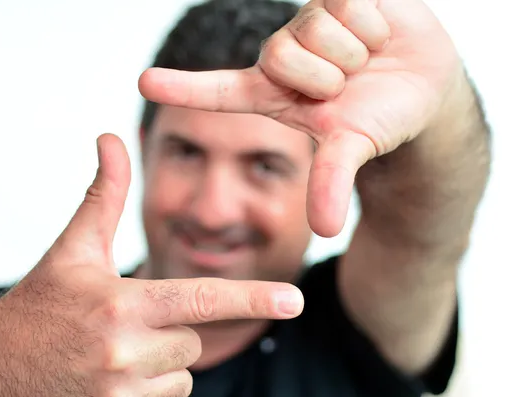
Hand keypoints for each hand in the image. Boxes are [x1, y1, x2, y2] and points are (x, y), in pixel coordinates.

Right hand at [0, 134, 303, 396]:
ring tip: (111, 352)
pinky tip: (111, 377)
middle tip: (125, 323)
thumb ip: (102, 195)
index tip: (295, 301)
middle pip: (194, 338)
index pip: (201, 299)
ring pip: (183, 372)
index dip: (251, 298)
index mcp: (121, 304)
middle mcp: (125, 351)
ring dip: (161, 360)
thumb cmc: (38, 305)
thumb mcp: (72, 251)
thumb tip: (110, 138)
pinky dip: (150, 387)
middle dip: (173, 328)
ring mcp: (121, 392)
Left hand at [138, 0, 461, 236]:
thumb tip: (326, 230)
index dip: (183, 88)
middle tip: (346, 85)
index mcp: (271, 93)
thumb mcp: (349, 149)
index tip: (145, 84)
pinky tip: (378, 35)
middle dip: (326, 79)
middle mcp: (282, 53)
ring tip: (365, 60)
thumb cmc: (375, 117)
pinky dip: (375, 26)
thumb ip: (330, 183)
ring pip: (319, 29)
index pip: (218, 91)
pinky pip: (350, 2)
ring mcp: (307, 19)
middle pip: (282, 57)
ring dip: (355, 53)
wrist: (421, 84)